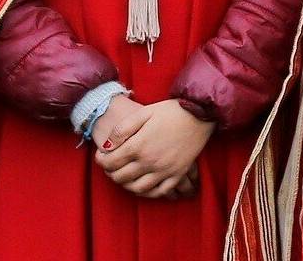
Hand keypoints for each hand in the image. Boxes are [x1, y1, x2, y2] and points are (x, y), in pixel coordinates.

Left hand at [96, 101, 215, 198]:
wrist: (201, 113)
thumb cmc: (171, 110)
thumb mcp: (143, 113)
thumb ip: (122, 130)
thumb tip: (106, 147)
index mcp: (138, 146)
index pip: (110, 163)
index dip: (101, 160)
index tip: (101, 156)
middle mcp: (150, 162)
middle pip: (121, 177)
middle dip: (111, 173)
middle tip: (112, 166)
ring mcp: (165, 170)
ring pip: (138, 188)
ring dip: (127, 185)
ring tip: (126, 176)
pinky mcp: (178, 173)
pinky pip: (160, 191)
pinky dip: (148, 192)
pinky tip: (144, 186)